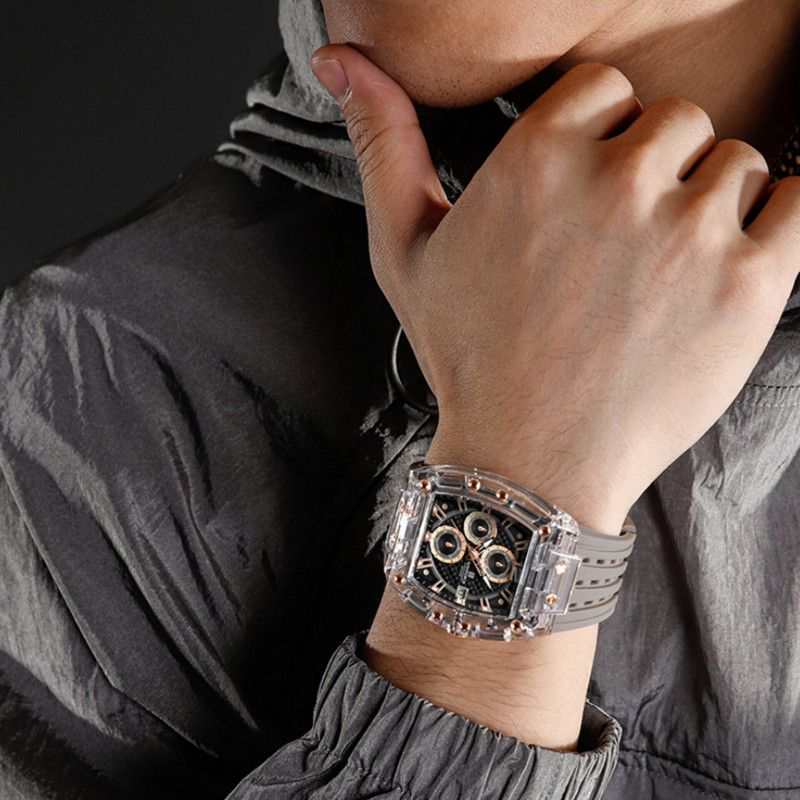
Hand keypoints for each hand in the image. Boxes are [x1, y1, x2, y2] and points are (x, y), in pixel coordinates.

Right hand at [311, 47, 799, 535]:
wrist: (528, 460)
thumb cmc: (466, 359)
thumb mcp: (404, 251)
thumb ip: (382, 142)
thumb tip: (339, 55)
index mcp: (538, 157)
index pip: (605, 89)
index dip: (600, 140)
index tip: (587, 196)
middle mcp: (618, 180)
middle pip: (676, 121)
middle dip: (655, 172)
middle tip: (622, 248)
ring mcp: (690, 231)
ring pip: (736, 163)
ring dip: (708, 206)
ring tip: (661, 278)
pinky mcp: (750, 284)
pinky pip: (797, 205)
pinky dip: (775, 227)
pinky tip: (723, 271)